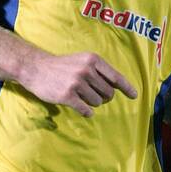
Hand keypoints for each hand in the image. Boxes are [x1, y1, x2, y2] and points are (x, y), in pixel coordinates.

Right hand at [20, 50, 136, 118]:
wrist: (36, 68)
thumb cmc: (62, 66)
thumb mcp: (81, 60)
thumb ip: (98, 70)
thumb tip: (115, 87)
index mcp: (93, 60)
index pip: (115, 77)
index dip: (127, 88)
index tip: (134, 96)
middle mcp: (87, 70)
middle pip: (108, 93)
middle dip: (104, 97)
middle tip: (92, 94)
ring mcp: (77, 83)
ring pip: (98, 102)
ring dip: (92, 103)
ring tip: (80, 96)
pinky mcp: (67, 96)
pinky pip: (86, 110)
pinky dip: (86, 111)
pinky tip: (80, 107)